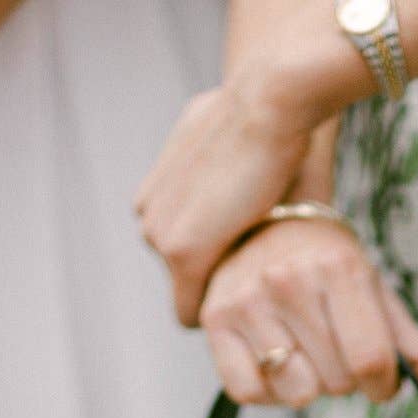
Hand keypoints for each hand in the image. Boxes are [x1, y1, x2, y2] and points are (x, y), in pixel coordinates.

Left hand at [137, 82, 317, 327]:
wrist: (269, 104)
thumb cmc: (264, 122)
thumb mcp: (233, 147)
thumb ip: (227, 180)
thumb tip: (253, 189)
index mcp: (155, 198)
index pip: (182, 256)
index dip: (221, 263)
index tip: (255, 259)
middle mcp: (148, 218)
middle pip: (186, 277)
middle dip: (221, 278)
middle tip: (264, 269)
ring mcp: (160, 237)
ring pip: (193, 292)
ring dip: (224, 290)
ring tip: (265, 272)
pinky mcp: (182, 255)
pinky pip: (191, 311)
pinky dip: (222, 314)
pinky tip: (254, 299)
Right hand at [200, 218, 417, 417]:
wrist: (267, 223)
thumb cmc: (333, 269)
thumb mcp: (384, 303)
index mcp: (340, 269)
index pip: (370, 362)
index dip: (381, 384)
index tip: (378, 375)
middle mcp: (289, 280)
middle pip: (336, 383)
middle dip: (344, 378)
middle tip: (333, 342)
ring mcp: (246, 299)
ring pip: (295, 393)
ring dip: (308, 385)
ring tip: (303, 348)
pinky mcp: (213, 320)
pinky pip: (247, 393)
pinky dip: (269, 392)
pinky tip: (275, 361)